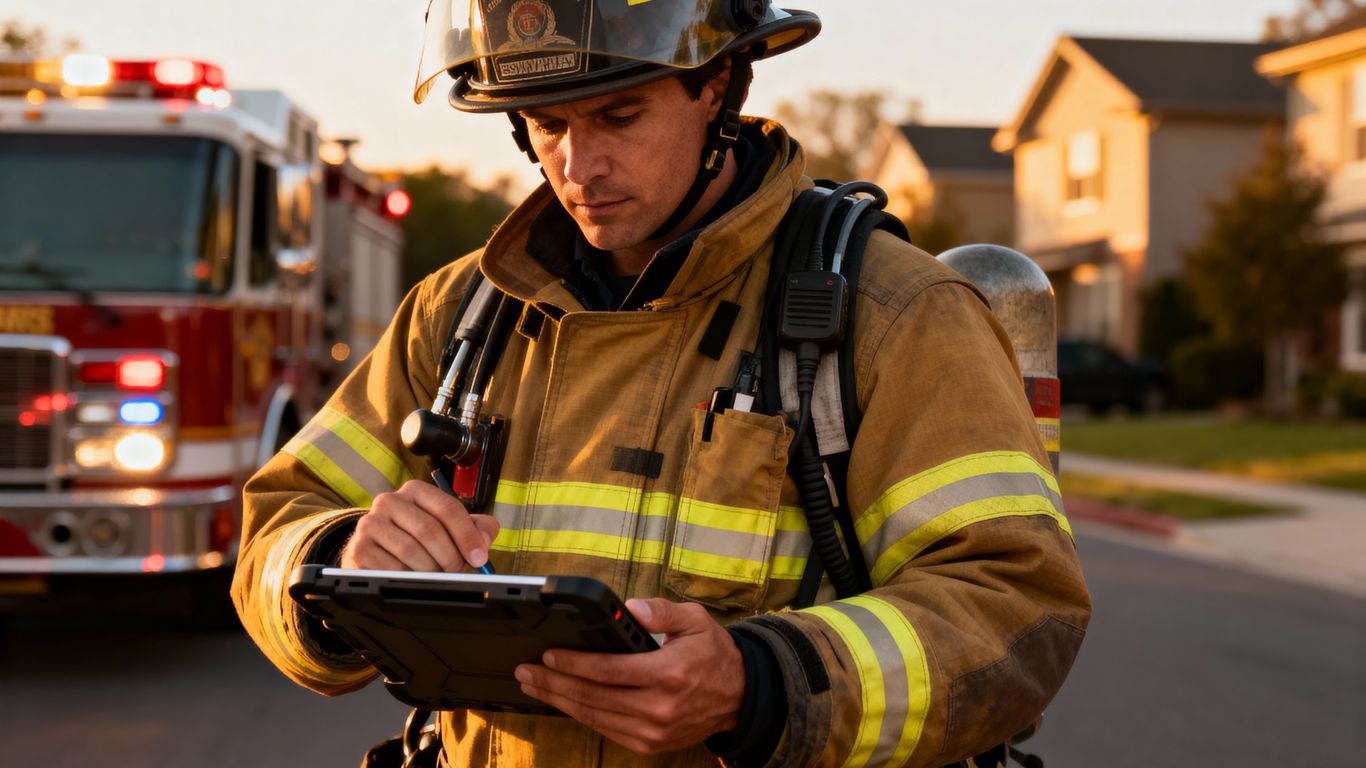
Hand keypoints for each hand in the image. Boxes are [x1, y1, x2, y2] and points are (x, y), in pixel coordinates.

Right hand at [339, 480, 498, 571]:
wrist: (377, 551)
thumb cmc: (419, 538)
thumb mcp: (450, 527)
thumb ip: (477, 528)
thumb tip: (483, 541)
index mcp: (415, 490)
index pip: (447, 508)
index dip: (467, 535)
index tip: (479, 557)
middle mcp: (389, 501)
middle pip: (429, 530)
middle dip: (449, 556)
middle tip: (456, 571)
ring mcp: (370, 524)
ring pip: (410, 551)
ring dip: (430, 569)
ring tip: (435, 575)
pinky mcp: (358, 548)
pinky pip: (391, 568)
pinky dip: (408, 578)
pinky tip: (412, 578)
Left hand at [514, 598, 745, 755]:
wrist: (739, 696)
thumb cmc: (713, 654)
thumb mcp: (695, 620)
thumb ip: (660, 611)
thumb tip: (629, 609)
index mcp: (668, 674)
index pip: (608, 671)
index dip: (573, 664)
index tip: (548, 655)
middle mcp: (659, 707)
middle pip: (593, 697)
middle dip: (554, 683)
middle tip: (526, 671)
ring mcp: (653, 730)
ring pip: (594, 717)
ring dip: (559, 701)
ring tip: (535, 686)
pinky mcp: (650, 744)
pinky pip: (606, 729)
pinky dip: (581, 715)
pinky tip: (563, 700)